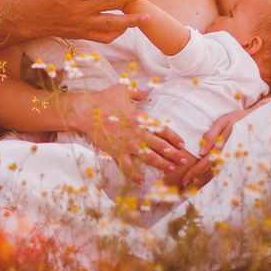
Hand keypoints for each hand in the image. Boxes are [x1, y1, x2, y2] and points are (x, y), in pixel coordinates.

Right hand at [27, 0, 150, 42]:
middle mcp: (78, 11)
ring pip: (109, 24)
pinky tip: (128, 26)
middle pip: (108, 4)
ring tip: (146, 18)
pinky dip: (117, 32)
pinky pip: (104, 37)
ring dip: (130, 21)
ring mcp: (81, 25)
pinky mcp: (82, 35)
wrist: (33, 17)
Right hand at [67, 84, 188, 183]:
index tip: (181, 144)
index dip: (174, 138)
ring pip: (149, 158)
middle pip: (161, 146)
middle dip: (174, 154)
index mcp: (141, 119)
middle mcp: (137, 133)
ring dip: (161, 164)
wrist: (86, 111)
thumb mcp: (122, 89)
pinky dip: (135, 175)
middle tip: (184, 160)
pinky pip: (128, 167)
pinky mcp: (116, 152)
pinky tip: (141, 180)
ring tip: (170, 169)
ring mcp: (127, 145)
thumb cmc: (104, 99)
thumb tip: (145, 93)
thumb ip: (136, 92)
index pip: (163, 130)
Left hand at [178, 96, 270, 188]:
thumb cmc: (236, 119)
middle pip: (211, 172)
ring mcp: (233, 159)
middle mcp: (228, 156)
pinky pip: (223, 171)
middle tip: (184, 190)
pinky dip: (213, 179)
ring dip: (204, 183)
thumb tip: (201, 152)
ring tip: (191, 190)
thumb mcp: (223, 122)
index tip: (183, 180)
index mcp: (223, 146)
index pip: (206, 163)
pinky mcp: (236, 160)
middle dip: (197, 181)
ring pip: (217, 174)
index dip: (195, 172)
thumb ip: (211, 136)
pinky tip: (205, 184)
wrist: (257, 120)